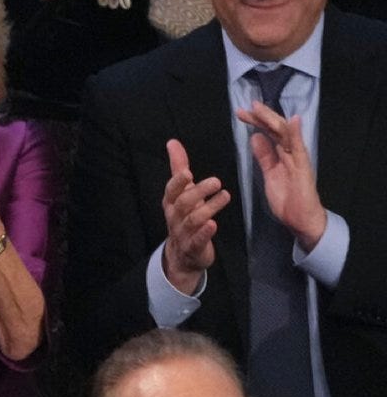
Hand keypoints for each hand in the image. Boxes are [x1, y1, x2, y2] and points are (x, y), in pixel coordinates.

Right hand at [162, 138, 230, 292]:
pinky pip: (198, 240)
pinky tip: (214, 224)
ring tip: (226, 196)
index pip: (171, 190)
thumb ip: (178, 168)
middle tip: (216, 181)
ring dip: (209, 208)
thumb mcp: (180, 193)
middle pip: (184, 203)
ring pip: (193, 220)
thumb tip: (172, 142)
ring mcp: (183, 233)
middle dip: (199, 192)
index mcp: (171, 203)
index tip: (188, 172)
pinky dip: (205, 232)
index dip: (178, 182)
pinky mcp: (193, 247)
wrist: (183, 254)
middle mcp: (175, 217)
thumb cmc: (184, 217)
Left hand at [236, 101, 326, 250]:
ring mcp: (298, 158)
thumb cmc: (288, 199)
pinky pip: (300, 148)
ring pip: (285, 134)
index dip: (256, 122)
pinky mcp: (303, 167)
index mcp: (282, 154)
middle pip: (276, 129)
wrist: (301, 219)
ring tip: (260, 109)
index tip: (242, 114)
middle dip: (261, 117)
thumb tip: (255, 138)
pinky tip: (293, 121)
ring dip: (272, 120)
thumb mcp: (270, 175)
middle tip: (246, 107)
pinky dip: (296, 134)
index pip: (268, 133)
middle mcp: (291, 152)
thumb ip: (264, 157)